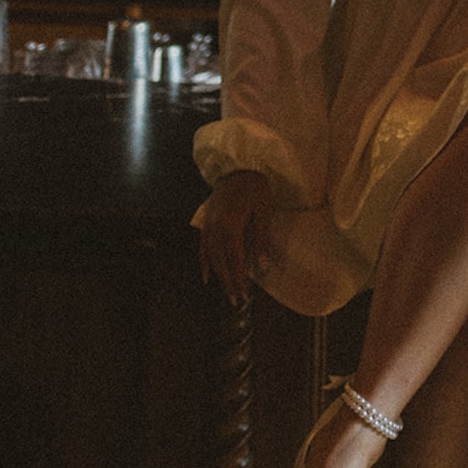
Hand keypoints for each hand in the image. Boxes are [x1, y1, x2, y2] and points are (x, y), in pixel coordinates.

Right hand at [198, 169, 274, 301]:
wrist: (237, 166)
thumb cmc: (255, 187)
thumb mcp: (264, 211)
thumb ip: (262, 238)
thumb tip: (262, 266)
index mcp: (230, 226)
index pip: (235, 258)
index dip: (239, 277)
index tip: (244, 294)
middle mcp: (215, 228)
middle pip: (221, 261)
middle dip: (229, 281)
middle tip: (236, 301)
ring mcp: (208, 225)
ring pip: (211, 257)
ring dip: (219, 276)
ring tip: (226, 292)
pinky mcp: (206, 222)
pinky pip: (203, 247)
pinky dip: (204, 262)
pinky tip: (206, 276)